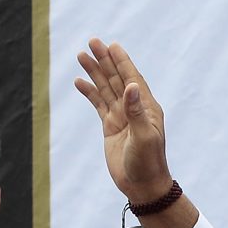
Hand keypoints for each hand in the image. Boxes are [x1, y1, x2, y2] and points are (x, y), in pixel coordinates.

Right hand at [75, 38, 172, 201]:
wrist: (142, 185)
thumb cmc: (148, 162)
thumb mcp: (144, 137)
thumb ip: (136, 111)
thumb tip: (131, 86)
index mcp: (147, 107)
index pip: (132, 78)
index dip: (122, 61)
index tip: (112, 45)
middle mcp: (134, 108)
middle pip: (116, 78)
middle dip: (105, 60)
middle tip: (92, 42)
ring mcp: (121, 117)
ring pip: (105, 89)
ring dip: (94, 72)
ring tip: (82, 55)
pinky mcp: (110, 127)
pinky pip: (98, 104)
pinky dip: (89, 93)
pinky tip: (79, 81)